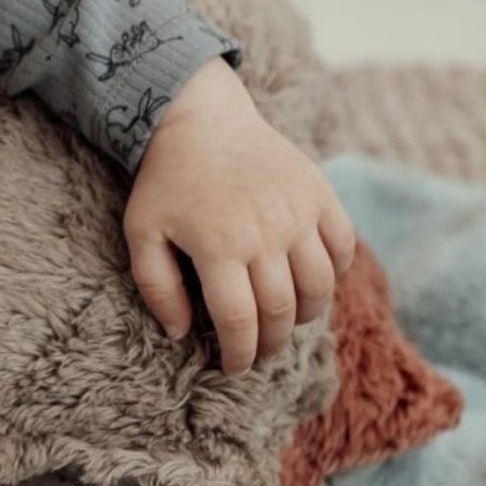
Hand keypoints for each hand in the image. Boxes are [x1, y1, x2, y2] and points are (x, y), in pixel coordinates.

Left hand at [124, 57, 356, 375]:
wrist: (201, 119)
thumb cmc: (166, 182)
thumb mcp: (141, 232)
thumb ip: (156, 286)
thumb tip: (179, 334)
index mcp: (218, 247)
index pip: (239, 321)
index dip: (239, 353)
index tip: (233, 366)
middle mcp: (265, 233)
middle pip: (282, 310)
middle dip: (272, 343)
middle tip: (260, 351)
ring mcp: (298, 213)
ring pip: (320, 286)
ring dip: (307, 315)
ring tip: (287, 322)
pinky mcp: (320, 194)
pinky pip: (344, 247)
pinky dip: (336, 273)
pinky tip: (313, 283)